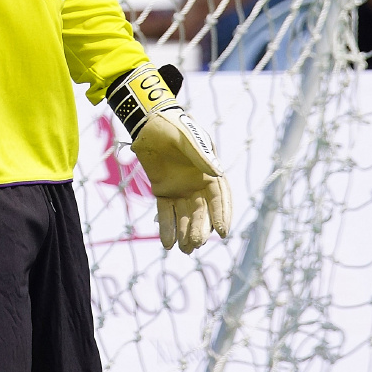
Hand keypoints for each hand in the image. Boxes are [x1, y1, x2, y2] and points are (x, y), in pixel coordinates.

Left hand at [106, 62, 231, 253]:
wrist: (149, 122)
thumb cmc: (173, 126)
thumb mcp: (189, 137)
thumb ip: (201, 154)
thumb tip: (218, 174)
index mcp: (209, 172)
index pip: (220, 197)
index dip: (222, 214)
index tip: (222, 232)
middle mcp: (197, 184)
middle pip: (202, 211)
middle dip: (200, 228)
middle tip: (196, 244)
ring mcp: (180, 189)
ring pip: (185, 216)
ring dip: (185, 233)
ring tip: (184, 250)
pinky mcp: (162, 190)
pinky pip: (166, 212)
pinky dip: (166, 228)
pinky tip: (166, 244)